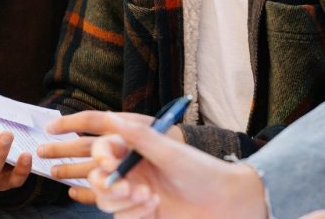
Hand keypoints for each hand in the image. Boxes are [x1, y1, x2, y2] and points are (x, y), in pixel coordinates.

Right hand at [86, 113, 266, 218]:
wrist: (226, 203)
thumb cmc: (202, 172)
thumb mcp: (170, 152)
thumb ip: (139, 136)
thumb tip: (110, 116)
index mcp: (137, 150)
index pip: (104, 150)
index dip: (101, 157)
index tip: (109, 164)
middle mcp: (133, 171)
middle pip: (98, 178)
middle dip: (108, 184)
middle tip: (127, 188)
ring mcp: (136, 195)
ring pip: (106, 201)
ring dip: (122, 202)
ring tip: (149, 198)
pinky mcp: (141, 216)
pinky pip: (121, 217)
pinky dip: (133, 215)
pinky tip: (153, 209)